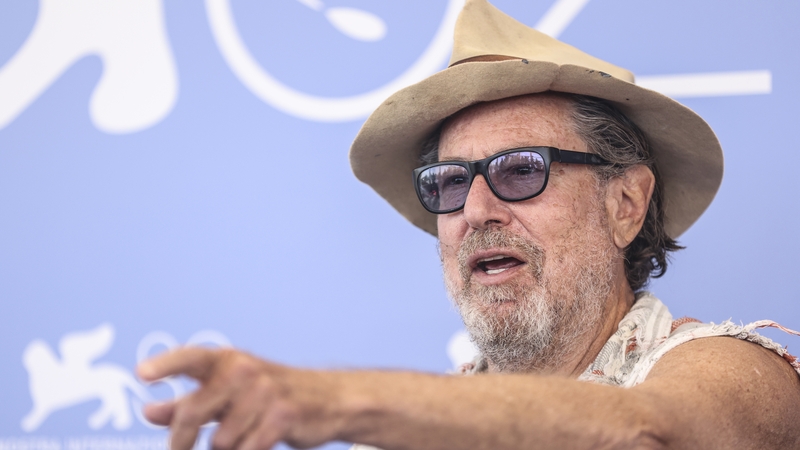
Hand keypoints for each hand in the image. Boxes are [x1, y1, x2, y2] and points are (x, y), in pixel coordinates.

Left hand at [137, 348, 340, 449]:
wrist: (325, 399)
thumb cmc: (266, 394)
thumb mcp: (226, 394)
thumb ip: (187, 402)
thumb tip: (149, 411)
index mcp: (227, 360)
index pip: (192, 357)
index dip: (167, 364)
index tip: (142, 374)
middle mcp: (244, 370)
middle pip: (193, 412)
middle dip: (181, 441)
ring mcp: (265, 391)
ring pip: (220, 441)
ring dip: (225, 448)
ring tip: (241, 437)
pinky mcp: (283, 414)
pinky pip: (247, 449)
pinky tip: (258, 442)